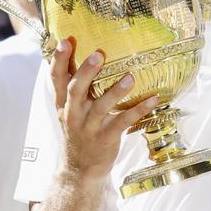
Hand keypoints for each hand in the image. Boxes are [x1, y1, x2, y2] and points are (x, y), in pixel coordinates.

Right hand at [51, 38, 158, 181]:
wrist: (79, 169)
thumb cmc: (78, 131)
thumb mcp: (67, 109)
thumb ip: (72, 86)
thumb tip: (80, 54)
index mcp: (63, 103)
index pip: (57, 78)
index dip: (59, 60)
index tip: (65, 41)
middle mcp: (73, 113)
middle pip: (76, 89)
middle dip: (86, 72)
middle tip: (98, 54)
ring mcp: (90, 126)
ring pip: (101, 106)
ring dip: (116, 91)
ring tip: (130, 77)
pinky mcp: (106, 137)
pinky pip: (124, 122)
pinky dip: (139, 110)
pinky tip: (153, 99)